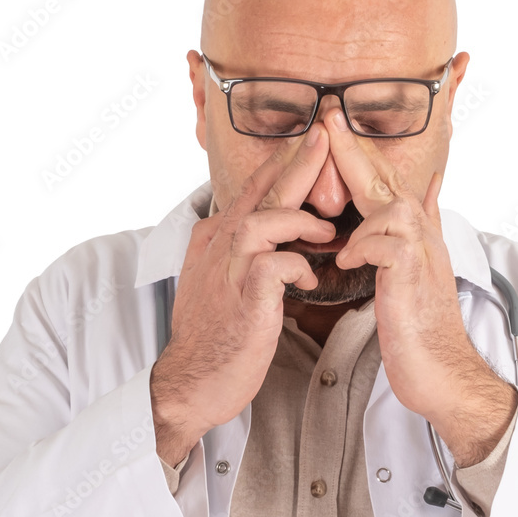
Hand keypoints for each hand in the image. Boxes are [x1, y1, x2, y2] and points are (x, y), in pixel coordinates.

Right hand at [150, 127, 332, 465]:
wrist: (191, 382)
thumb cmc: (213, 337)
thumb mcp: (217, 283)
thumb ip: (234, 252)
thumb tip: (260, 234)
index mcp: (215, 240)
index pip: (251, 191)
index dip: (280, 165)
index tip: (309, 143)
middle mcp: (218, 248)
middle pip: (259, 193)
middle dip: (295, 161)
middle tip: (324, 134)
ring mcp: (228, 272)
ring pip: (262, 221)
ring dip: (298, 218)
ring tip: (326, 226)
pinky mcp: (243, 300)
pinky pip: (274, 266)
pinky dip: (297, 264)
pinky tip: (309, 274)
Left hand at [324, 108, 515, 464]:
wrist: (442, 371)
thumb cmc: (420, 326)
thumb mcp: (416, 270)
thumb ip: (417, 228)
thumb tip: (428, 188)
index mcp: (413, 233)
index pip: (385, 181)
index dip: (360, 152)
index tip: (331, 124)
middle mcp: (422, 236)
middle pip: (388, 180)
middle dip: (354, 149)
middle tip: (326, 118)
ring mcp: (422, 255)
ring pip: (390, 205)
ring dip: (356, 205)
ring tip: (325, 211)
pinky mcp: (413, 278)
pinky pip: (386, 245)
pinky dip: (362, 246)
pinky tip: (346, 258)